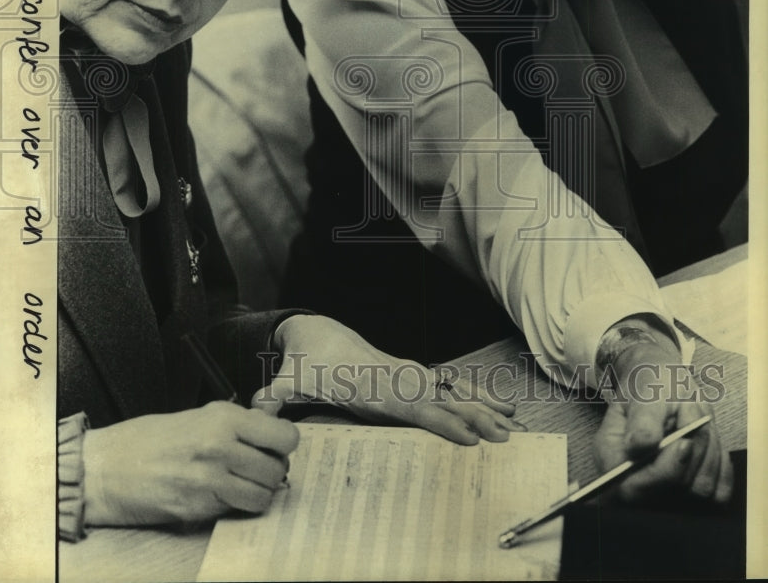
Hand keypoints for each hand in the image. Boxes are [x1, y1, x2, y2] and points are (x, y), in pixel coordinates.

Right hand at [82, 402, 298, 526]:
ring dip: (257, 493)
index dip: (283, 445)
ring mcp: (210, 479)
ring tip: (239, 485)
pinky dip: (235, 507)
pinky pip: (237, 510)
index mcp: (224, 418)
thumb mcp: (200, 415)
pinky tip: (220, 496)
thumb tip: (272, 427)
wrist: (109, 466)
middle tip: (256, 470)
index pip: (284, 436)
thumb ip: (238, 423)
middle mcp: (221, 446)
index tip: (275, 448)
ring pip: (263, 495)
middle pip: (277, 469)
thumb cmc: (150, 439)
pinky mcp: (198, 507)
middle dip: (271, 472)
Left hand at [251, 314, 520, 444]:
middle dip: (473, 415)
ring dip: (482, 406)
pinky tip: (497, 408)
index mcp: (372, 383)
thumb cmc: (305, 362)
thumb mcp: (287, 379)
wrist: (315, 333)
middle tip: (504, 435)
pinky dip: (474, 397)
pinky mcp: (410, 379)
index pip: (411, 403)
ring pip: (451, 391)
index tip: (466, 435)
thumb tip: (257, 408)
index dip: (439, 419)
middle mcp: (395, 378)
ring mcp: (406, 377)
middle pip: (441, 397)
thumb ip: (274, 394)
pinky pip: (448, 388)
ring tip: (511, 424)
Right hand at [592, 340, 732, 503]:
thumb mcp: (644, 392)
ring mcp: (664, 492)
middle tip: (690, 410)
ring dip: (708, 449)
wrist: (667, 385)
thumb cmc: (651, 385)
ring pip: (702, 489)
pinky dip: (718, 461)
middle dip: (693, 448)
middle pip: (675, 490)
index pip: (634, 488)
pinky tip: (704, 439)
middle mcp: (634, 482)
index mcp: (611, 458)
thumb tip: (640, 446)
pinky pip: (719, 490)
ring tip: (696, 421)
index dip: (665, 470)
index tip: (684, 441)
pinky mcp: (692, 494)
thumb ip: (643, 420)